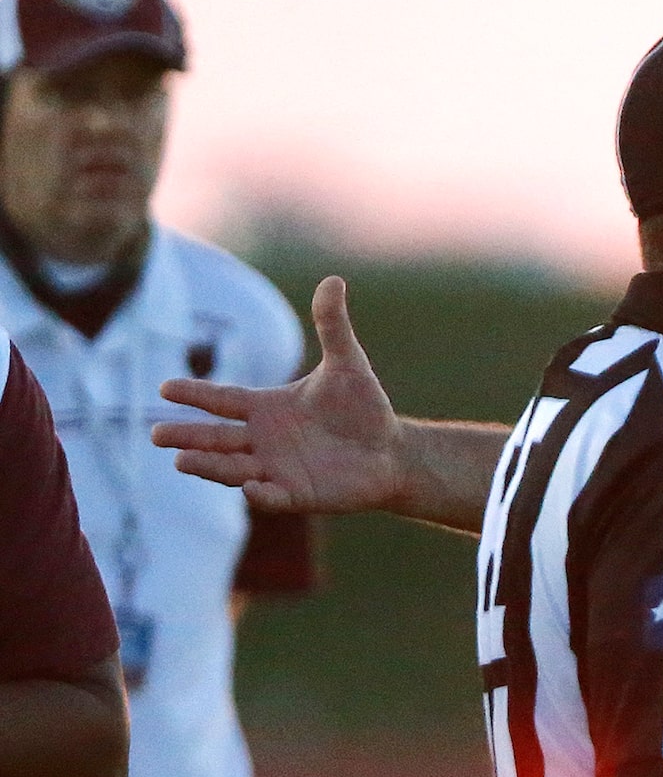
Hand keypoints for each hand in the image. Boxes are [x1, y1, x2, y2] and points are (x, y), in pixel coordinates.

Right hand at [152, 277, 407, 514]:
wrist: (393, 451)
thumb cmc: (365, 408)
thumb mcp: (347, 364)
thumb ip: (332, 326)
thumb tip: (334, 280)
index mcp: (266, 407)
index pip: (222, 399)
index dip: (195, 395)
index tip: (164, 388)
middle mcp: (263, 438)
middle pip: (216, 437)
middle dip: (187, 436)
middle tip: (155, 434)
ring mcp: (276, 468)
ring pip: (233, 467)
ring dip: (209, 465)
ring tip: (180, 462)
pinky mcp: (296, 494)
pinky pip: (271, 496)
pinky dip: (260, 493)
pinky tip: (249, 487)